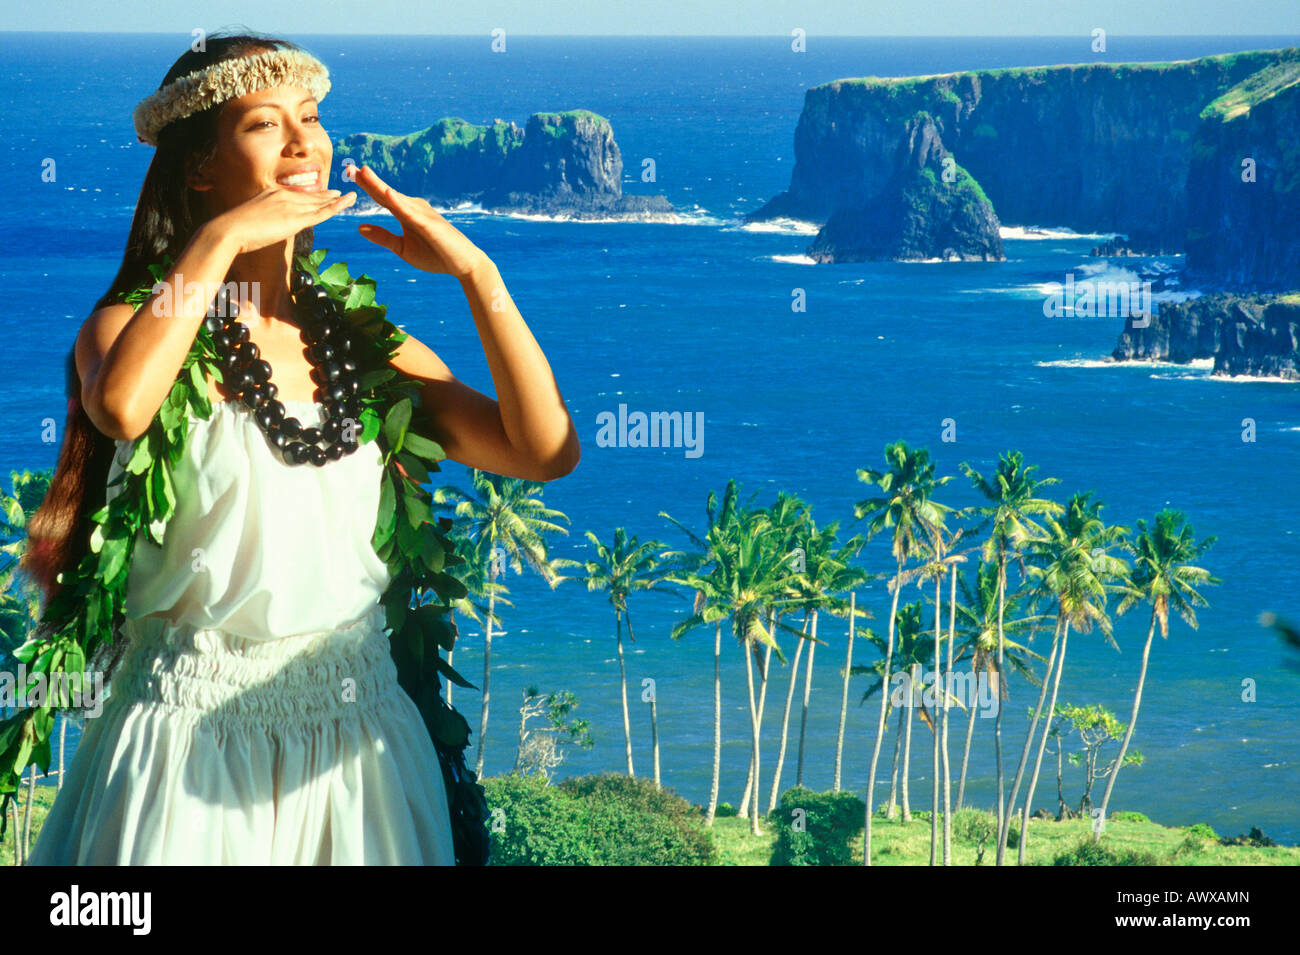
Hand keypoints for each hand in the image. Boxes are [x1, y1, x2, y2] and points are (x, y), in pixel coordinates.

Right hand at [213, 185, 356, 255]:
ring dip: (336, 199)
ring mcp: (290, 206)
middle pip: (311, 196)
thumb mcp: (250, 220)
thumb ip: (262, 220)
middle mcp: (283, 196)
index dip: (311, 195)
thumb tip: (265, 227)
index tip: (321, 193)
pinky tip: (346, 202)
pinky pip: (321, 212)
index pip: (297, 195)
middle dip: (327, 195)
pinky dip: (336, 206)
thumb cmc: (233, 230)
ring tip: (350, 196)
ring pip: (319, 203)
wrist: (228, 230)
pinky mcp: (295, 219)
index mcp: (272, 194)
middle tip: (341, 193)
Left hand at [351, 165, 487, 278]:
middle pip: (386, 192)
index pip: (381, 197)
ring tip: (364, 172)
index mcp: (405, 213)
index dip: (366, 185)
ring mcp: (422, 214)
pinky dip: (399, 202)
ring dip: (379, 185)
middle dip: (368, 180)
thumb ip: (383, 237)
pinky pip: (412, 213)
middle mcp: (413, 208)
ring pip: (396, 198)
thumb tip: (359, 227)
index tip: (349, 173)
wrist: (463, 264)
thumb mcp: (403, 248)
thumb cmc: (435, 255)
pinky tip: (387, 193)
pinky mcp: (430, 225)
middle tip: (349, 167)